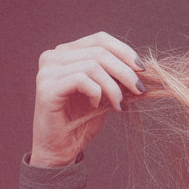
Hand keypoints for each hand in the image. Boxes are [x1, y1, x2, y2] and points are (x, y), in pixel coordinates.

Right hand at [30, 32, 145, 166]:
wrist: (61, 148)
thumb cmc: (82, 121)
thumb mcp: (105, 93)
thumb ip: (116, 77)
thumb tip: (142, 68)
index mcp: (66, 53)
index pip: (100, 39)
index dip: (124, 51)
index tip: (142, 69)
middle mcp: (53, 57)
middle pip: (99, 51)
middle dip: (125, 71)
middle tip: (139, 90)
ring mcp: (47, 71)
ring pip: (93, 65)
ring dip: (113, 87)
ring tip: (119, 105)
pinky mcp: (46, 87)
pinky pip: (82, 80)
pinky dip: (97, 93)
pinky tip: (96, 106)